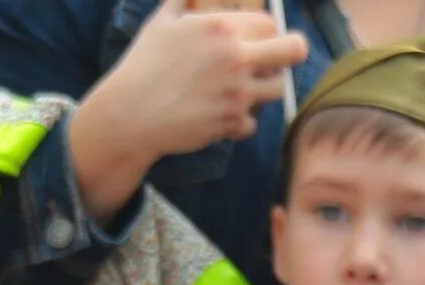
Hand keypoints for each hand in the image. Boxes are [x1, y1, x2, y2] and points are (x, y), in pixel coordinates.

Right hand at [67, 0, 307, 223]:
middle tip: (275, 61)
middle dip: (290, 53)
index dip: (266, 32)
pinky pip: (252, 123)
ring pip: (278, 88)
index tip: (257, 41)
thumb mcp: (163, 21)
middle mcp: (236, 58)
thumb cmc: (143, 64)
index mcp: (222, 27)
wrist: (130, 114)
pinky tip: (222, 117)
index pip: (269, 24)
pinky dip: (239, 122)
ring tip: (244, 89)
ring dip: (265, 88)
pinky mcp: (231, 122)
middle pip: (294, 50)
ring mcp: (237, 92)